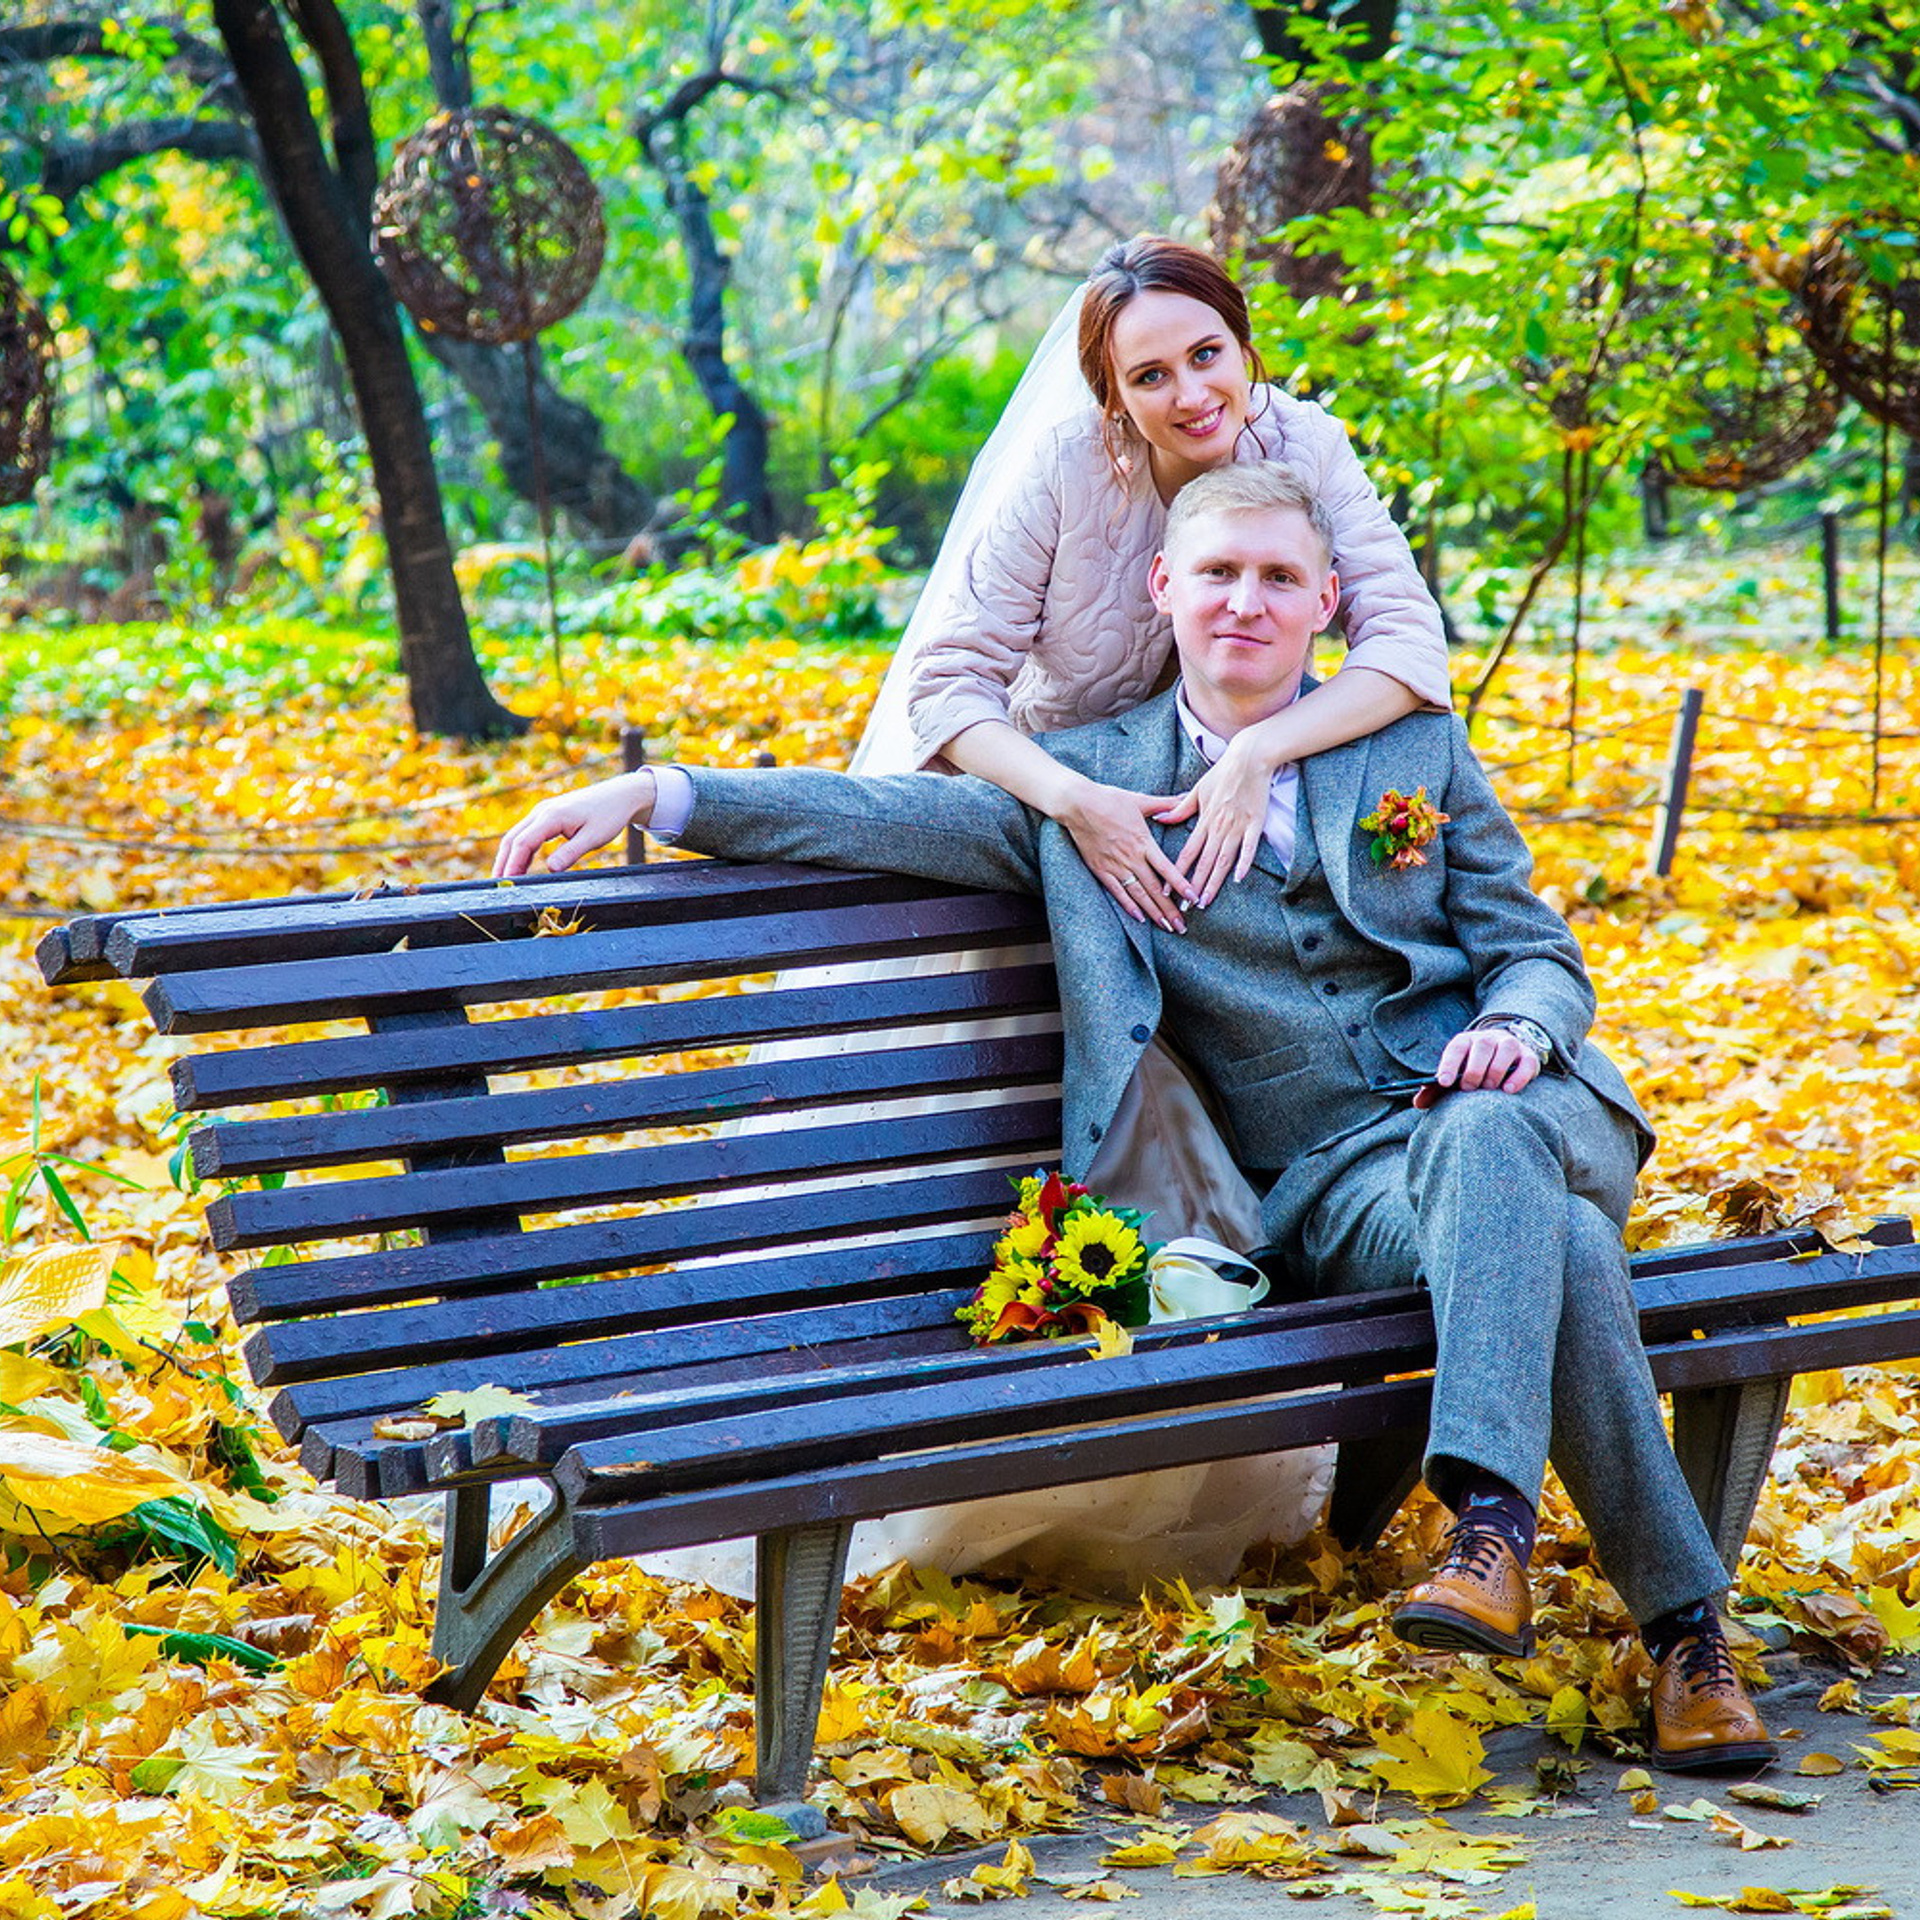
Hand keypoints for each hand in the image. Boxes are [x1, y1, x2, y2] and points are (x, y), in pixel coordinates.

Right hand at [493, 770, 654, 877]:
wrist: (619, 795)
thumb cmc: (609, 815)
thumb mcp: (593, 838)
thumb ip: (571, 853)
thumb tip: (550, 869)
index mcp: (552, 816)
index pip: (523, 843)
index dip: (513, 865)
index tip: (508, 883)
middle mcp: (542, 811)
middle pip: (513, 838)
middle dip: (503, 862)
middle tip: (497, 885)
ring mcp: (543, 811)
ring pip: (517, 835)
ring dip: (509, 857)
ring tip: (504, 879)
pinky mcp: (547, 815)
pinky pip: (527, 833)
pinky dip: (521, 850)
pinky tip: (520, 865)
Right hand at [1057, 778, 1195, 930]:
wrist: (1078, 804)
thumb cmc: (1109, 799)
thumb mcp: (1140, 800)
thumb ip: (1165, 803)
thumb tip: (1185, 796)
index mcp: (1143, 842)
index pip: (1166, 869)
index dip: (1180, 885)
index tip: (1193, 898)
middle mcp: (1131, 857)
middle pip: (1154, 888)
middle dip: (1169, 909)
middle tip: (1182, 927)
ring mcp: (1115, 866)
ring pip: (1138, 894)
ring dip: (1153, 912)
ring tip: (1166, 927)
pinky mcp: (1100, 869)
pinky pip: (1116, 891)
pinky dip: (1128, 906)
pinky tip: (1139, 918)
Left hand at [1155, 734, 1276, 906]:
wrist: (1249, 758)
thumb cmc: (1223, 774)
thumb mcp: (1197, 790)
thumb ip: (1180, 809)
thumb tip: (1160, 819)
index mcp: (1203, 820)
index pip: (1187, 852)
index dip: (1177, 873)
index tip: (1167, 890)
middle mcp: (1218, 827)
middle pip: (1203, 862)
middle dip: (1193, 887)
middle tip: (1185, 907)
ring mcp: (1237, 826)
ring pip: (1222, 860)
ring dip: (1213, 882)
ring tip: (1206, 901)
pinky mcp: (1255, 824)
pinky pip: (1249, 848)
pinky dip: (1244, 863)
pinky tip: (1238, 879)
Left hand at [1414, 1027, 1541, 1107]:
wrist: (1504, 1052)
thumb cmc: (1472, 1067)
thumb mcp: (1455, 1074)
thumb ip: (1437, 1089)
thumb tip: (1418, 1103)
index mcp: (1465, 1041)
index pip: (1456, 1048)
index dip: (1449, 1064)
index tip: (1443, 1083)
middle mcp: (1488, 1038)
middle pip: (1482, 1047)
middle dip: (1473, 1070)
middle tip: (1468, 1088)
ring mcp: (1509, 1044)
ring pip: (1505, 1051)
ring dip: (1495, 1072)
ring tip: (1488, 1088)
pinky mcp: (1528, 1056)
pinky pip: (1526, 1063)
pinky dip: (1518, 1077)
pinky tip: (1508, 1090)